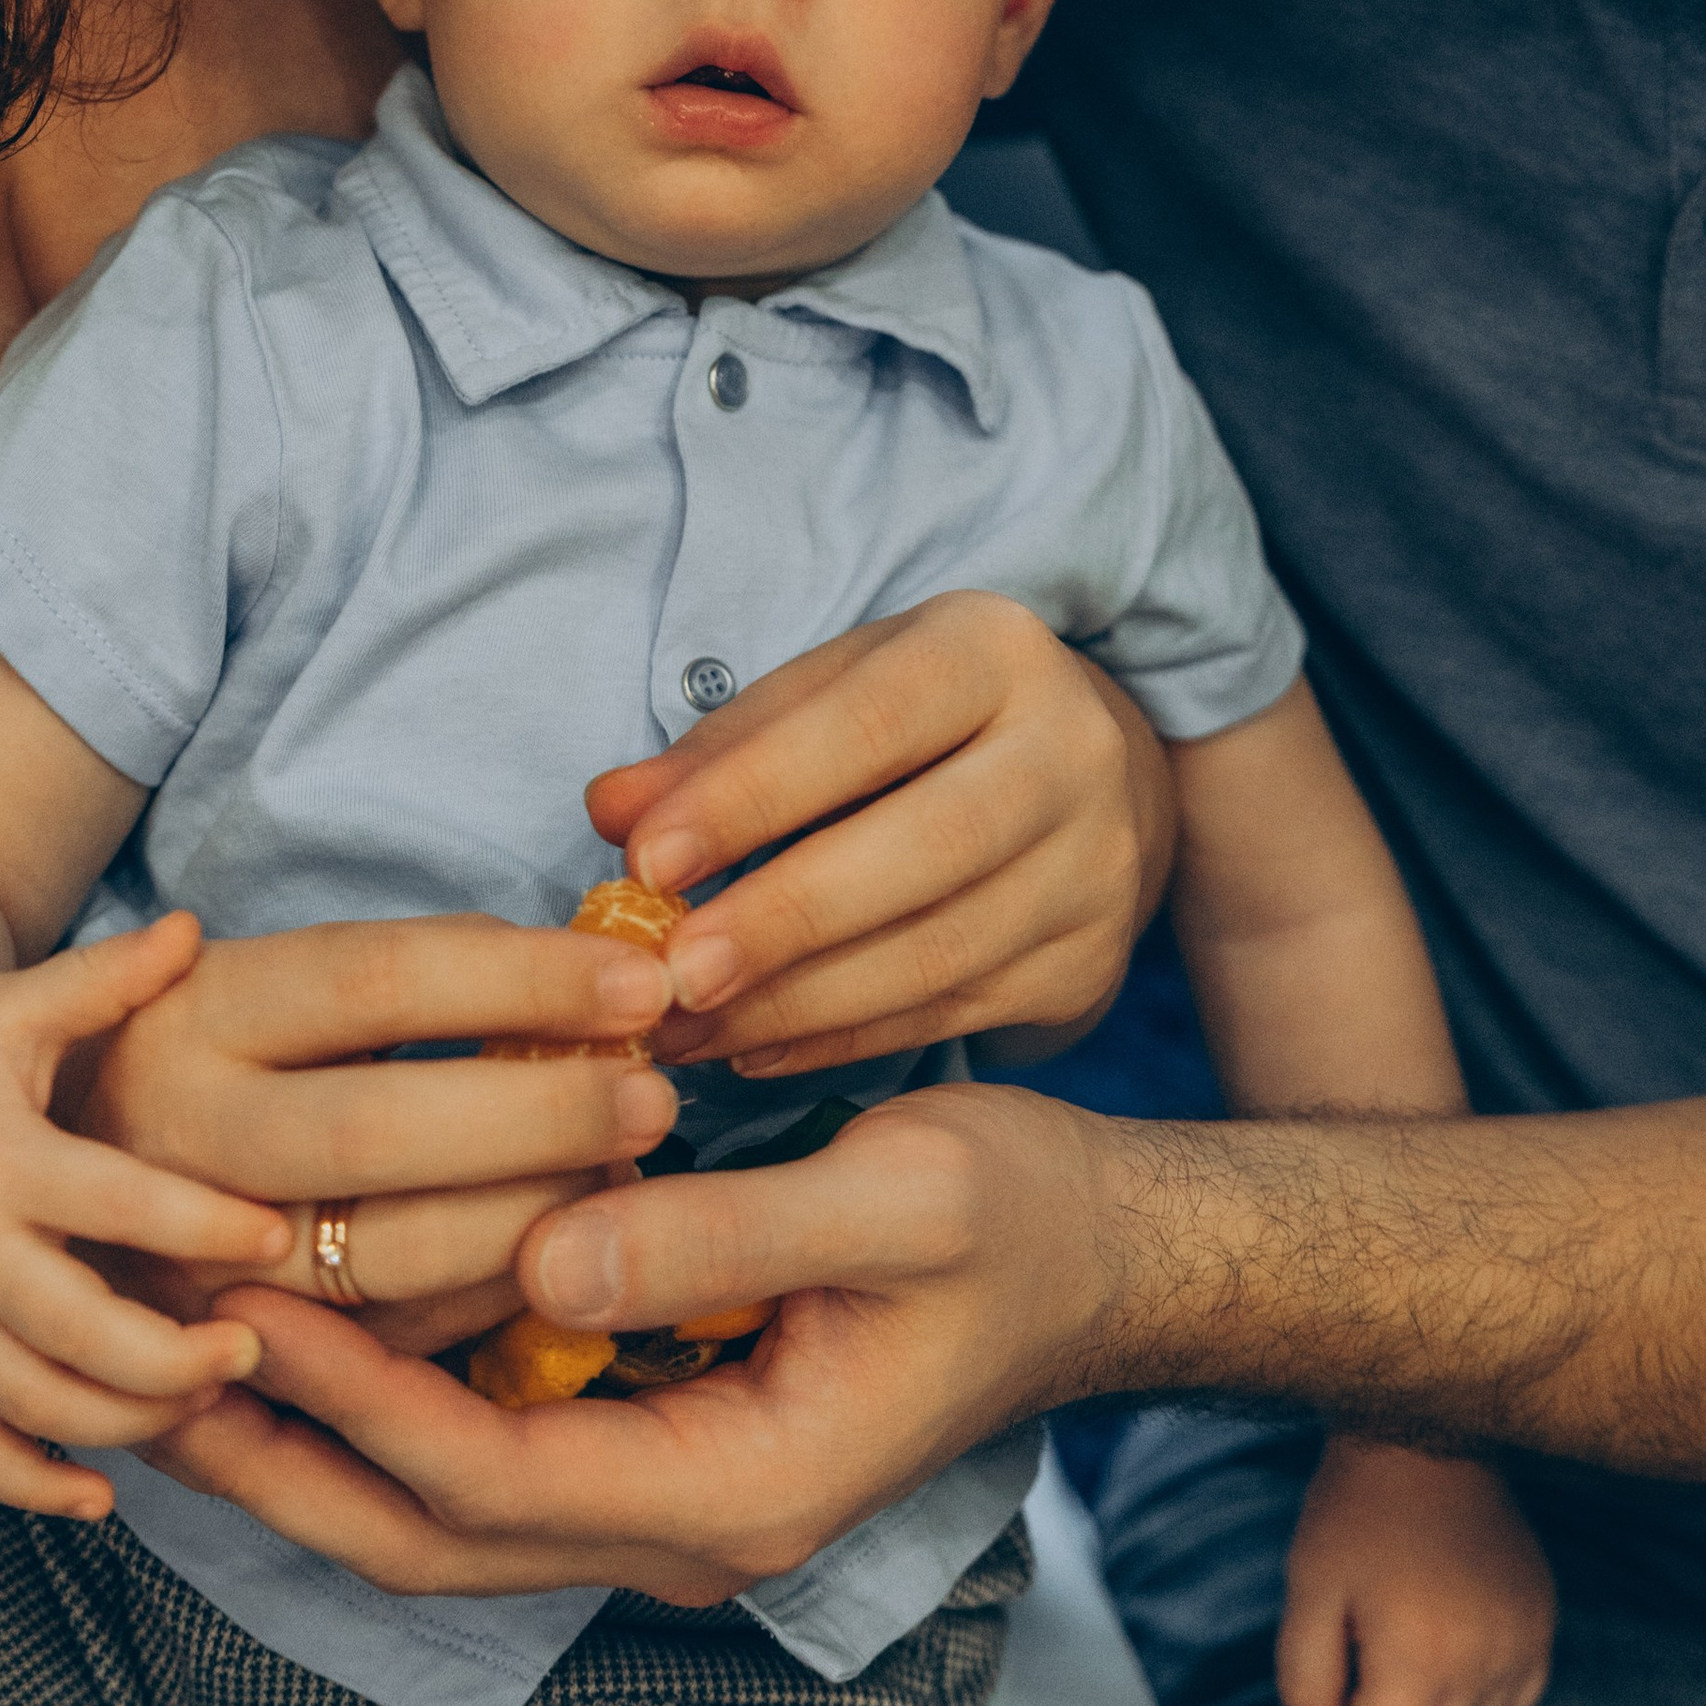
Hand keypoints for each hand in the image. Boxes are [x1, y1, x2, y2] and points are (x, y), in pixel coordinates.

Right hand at [0, 914, 296, 1515]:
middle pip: (73, 1336)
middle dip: (172, 1360)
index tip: (276, 1234)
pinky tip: (104, 1495)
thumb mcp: (12, 1004)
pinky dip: (33, 1485)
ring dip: (126, 1422)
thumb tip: (195, 930)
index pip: (111, 1205)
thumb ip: (103, 979)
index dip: (198, 1225)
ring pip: (31, 1405)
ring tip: (210, 1401)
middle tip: (253, 1348)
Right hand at [67, 908, 680, 1356]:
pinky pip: (368, 1351)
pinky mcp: (197, 1354)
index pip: (380, 979)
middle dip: (538, 1116)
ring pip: (376, 1261)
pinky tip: (554, 1261)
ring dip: (525, 1225)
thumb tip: (599, 964)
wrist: (8, 1170)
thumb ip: (413, 972)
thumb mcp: (269, 980)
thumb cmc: (204, 1052)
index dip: (525, 978)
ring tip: (622, 1179)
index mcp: (199, 1011)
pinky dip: (476, 1309)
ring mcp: (179, 1257)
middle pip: (377, 1129)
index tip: (645, 980)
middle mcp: (176, 1136)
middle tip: (658, 1096)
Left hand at [144, 1083, 1125, 1599]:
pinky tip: (315, 1327)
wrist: (1103, 1255)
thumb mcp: (897, 1196)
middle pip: (431, 1534)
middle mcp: (686, 1522)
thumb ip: (723, 1233)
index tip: (245, 1300)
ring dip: (312, 1441)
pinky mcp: (662, 1436)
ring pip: (445, 1511)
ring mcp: (670, 1491)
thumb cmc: (1017, 1212)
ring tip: (180, 1353)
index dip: (355, 1397)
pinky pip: (490, 1452)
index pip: (490, 1475)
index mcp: (736, 1483)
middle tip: (142, 1365)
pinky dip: (386, 1408)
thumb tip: (550, 1259)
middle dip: (281, 1461)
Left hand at [585, 593, 1173, 1080]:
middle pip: (928, 845)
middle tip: (673, 973)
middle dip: (786, 918)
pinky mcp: (1088, 965)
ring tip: (686, 1027)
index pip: (870, 723)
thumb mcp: (832, 695)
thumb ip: (724, 749)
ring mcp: (1094, 868)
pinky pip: (949, 1015)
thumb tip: (611, 810)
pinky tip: (752, 1053)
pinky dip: (839, 1043)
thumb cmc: (923, 726)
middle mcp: (1070, 753)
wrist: (1093, 781)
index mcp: (994, 652)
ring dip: (796, 1004)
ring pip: (939, 951)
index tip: (648, 859)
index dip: (756, 793)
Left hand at [1277, 1434, 1554, 1705]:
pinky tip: (1440, 1658)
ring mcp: (1522, 1649)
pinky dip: (1471, 1705)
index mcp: (1419, 1657)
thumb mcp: (1307, 1591)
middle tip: (1339, 1704)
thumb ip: (1305, 1685)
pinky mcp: (1543, 1631)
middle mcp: (1483, 1665)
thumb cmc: (1356, 1512)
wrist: (1428, 1437)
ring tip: (1388, 1664)